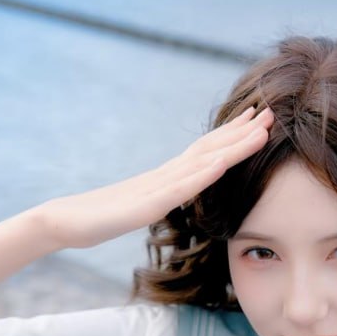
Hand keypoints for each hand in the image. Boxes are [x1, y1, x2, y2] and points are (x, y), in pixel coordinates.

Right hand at [36, 104, 272, 250]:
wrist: (63, 223)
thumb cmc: (97, 218)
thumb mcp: (139, 207)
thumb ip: (158, 198)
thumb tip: (177, 196)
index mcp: (164, 178)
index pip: (205, 151)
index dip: (233, 135)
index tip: (260, 119)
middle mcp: (163, 176)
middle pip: (209, 149)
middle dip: (242, 132)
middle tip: (273, 112)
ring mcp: (155, 188)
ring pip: (201, 163)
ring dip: (233, 146)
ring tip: (262, 131)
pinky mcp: (145, 205)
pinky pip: (179, 187)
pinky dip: (203, 174)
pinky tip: (223, 163)